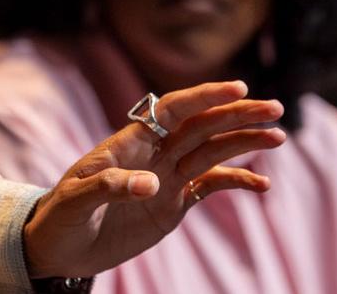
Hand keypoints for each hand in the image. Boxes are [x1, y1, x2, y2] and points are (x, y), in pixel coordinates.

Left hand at [21, 81, 285, 279]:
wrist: (59, 249)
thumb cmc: (60, 218)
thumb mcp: (75, 201)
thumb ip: (109, 187)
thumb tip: (150, 184)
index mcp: (130, 142)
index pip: (173, 110)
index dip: (204, 97)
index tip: (237, 89)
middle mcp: (154, 153)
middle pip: (202, 126)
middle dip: (238, 115)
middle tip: (275, 109)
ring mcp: (167, 177)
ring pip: (213, 151)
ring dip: (245, 141)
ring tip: (278, 136)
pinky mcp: (174, 203)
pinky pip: (211, 185)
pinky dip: (237, 182)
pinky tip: (262, 185)